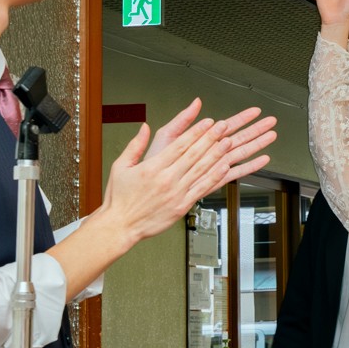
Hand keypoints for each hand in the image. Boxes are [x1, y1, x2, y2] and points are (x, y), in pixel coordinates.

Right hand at [100, 99, 277, 244]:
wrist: (121, 225)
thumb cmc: (119, 197)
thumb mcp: (121, 166)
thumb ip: (135, 145)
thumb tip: (145, 127)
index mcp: (152, 167)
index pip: (180, 145)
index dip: (196, 132)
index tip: (208, 122)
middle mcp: (166, 178)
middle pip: (194, 154)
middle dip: (211, 138)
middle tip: (223, 126)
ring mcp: (176, 193)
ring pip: (201, 170)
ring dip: (216, 154)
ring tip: (228, 142)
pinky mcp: (182, 206)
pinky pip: (201, 189)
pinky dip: (214, 177)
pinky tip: (225, 167)